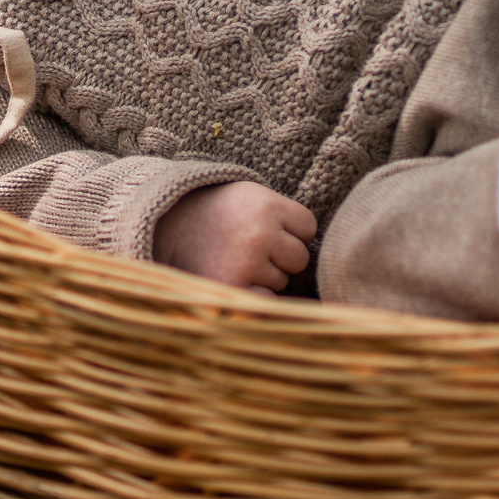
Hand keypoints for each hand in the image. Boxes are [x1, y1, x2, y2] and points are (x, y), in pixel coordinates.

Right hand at [154, 181, 317, 293]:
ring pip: (281, 280)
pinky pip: (266, 300)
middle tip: (247, 243)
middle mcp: (258, 233)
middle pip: (299, 258)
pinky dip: (253, 294)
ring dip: (263, 274)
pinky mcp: (232, 287)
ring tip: (234, 257)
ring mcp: (245, 262)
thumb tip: (331, 257)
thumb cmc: (220, 213)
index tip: (264, 224)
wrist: (168, 224)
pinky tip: (233, 277)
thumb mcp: (252, 197)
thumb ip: (286, 216)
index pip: (308, 228)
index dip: (289, 229)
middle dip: (279, 255)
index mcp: (266, 205)